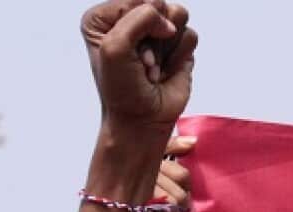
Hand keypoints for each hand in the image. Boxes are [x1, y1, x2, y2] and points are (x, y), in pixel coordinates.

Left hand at [83, 0, 197, 132]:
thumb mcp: (115, 47)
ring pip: (177, 14)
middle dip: (151, 38)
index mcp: (102, 19)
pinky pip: (189, 34)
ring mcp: (154, 31)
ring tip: (152, 67)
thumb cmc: (121, 89)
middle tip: (141, 63)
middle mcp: (128, 20)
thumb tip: (171, 21)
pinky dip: (178, 56)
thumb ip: (141, 16)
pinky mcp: (176, 44)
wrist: (141, 120)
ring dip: (165, 47)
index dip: (134, 26)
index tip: (125, 53)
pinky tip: (165, 71)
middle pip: (157, 3)